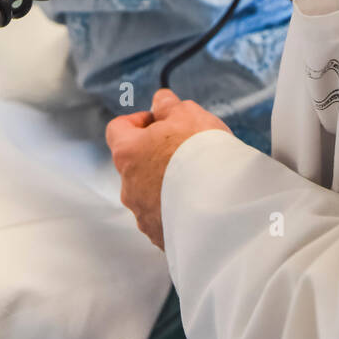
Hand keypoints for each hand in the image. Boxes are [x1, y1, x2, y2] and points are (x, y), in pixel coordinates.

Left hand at [106, 89, 230, 248]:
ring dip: (166, 184)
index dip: (137, 121)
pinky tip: (200, 201)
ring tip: (198, 178)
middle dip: (156, 154)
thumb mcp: (187, 113)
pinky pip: (164, 218)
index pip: (117, 130)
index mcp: (128, 154)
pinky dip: (177, 209)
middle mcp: (129, 187)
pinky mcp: (160, 237)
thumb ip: (168, 105)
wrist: (222, 203)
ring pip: (149, 193)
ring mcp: (143, 215)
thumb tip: (159, 101)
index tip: (158, 121)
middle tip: (185, 148)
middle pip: (135, 164)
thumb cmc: (201, 153)